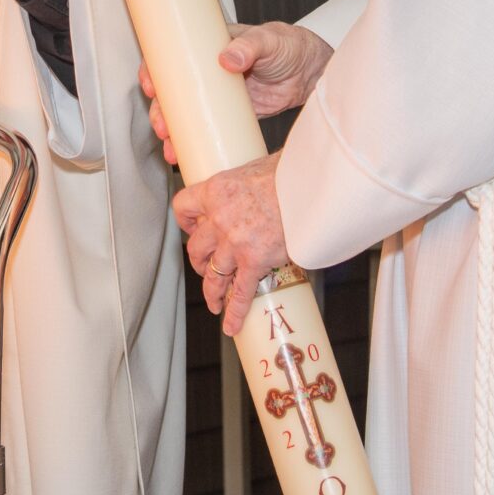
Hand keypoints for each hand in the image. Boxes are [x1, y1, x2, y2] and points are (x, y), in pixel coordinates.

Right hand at [139, 22, 333, 165]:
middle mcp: (208, 73)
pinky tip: (185, 156)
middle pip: (173, 93)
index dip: (154, 71)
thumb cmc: (288, 45)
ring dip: (173, 131)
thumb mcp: (268, 40)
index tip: (149, 85)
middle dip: (161, 111)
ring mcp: (218, 97)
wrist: (311, 71)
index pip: (173, 58)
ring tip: (170, 147)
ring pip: (186, 115)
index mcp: (209, 48)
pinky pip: (207, 130)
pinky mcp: (232, 116)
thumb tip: (227, 58)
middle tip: (161, 125)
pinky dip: (195, 143)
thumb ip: (250, 46)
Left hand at [172, 153, 289, 335]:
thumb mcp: (252, 169)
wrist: (310, 185)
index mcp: (215, 192)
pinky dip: (234, 312)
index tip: (193, 228)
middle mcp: (219, 219)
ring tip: (214, 300)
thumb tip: (250, 189)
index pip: (183, 208)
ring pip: (213, 275)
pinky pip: (239, 292)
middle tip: (207, 266)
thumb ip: (242, 186)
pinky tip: (231, 325)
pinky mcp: (255, 261)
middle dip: (199, 261)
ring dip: (211, 290)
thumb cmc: (287, 173)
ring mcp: (235, 243)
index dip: (186, 221)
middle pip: (196, 248)